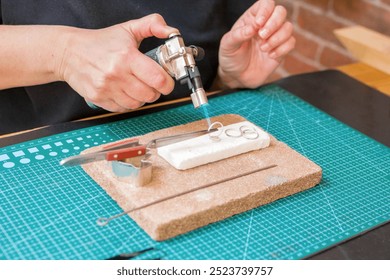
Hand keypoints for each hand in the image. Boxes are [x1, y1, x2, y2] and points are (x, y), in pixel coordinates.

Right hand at [55, 14, 177, 111]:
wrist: (68, 52)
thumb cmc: (100, 42)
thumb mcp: (128, 28)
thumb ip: (152, 25)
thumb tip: (170, 32)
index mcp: (127, 57)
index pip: (158, 79)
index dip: (167, 83)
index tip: (166, 81)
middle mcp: (116, 74)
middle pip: (150, 95)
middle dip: (155, 91)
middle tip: (150, 83)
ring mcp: (106, 88)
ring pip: (137, 104)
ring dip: (141, 98)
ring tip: (137, 86)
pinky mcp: (98, 98)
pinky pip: (122, 109)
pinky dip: (127, 103)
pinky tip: (124, 92)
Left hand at [217, 0, 294, 88]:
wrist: (236, 76)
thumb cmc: (231, 57)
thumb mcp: (227, 45)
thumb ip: (238, 35)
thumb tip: (253, 27)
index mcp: (252, 18)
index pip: (266, 4)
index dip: (265, 10)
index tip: (258, 24)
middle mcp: (266, 25)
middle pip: (281, 12)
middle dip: (273, 24)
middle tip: (261, 36)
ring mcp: (275, 37)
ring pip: (288, 27)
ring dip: (277, 39)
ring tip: (263, 49)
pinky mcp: (281, 50)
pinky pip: (291, 42)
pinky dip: (282, 49)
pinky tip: (270, 56)